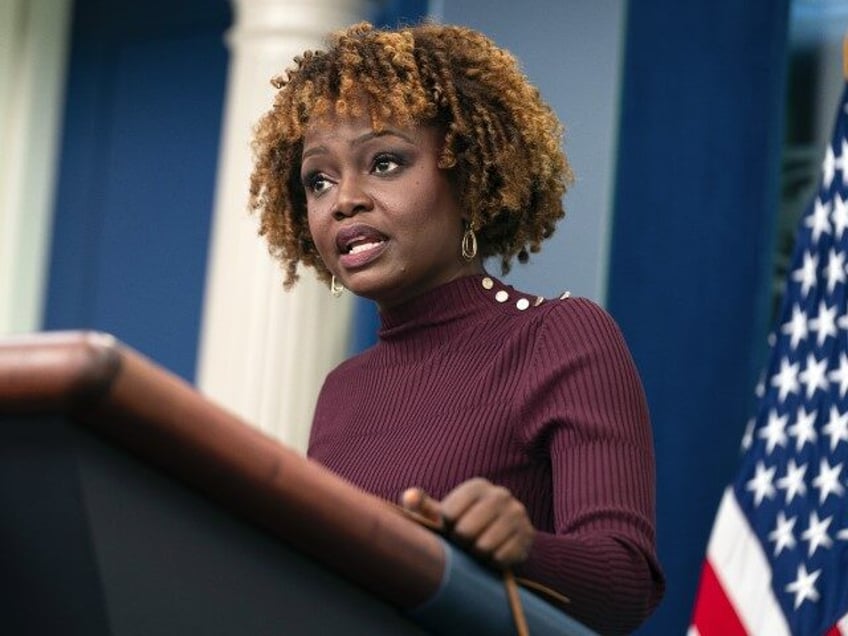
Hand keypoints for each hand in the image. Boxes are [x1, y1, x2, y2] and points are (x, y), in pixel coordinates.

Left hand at [401, 478, 534, 568]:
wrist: (501, 537)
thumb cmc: (463, 523)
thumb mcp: (443, 515)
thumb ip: (422, 506)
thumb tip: (409, 496)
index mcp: (478, 486)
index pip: (449, 514)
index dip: (446, 527)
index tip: (451, 527)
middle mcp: (501, 494)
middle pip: (466, 531)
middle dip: (461, 541)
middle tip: (465, 540)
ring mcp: (517, 514)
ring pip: (484, 546)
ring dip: (476, 553)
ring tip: (478, 547)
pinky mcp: (527, 536)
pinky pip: (501, 558)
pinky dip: (493, 561)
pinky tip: (494, 553)